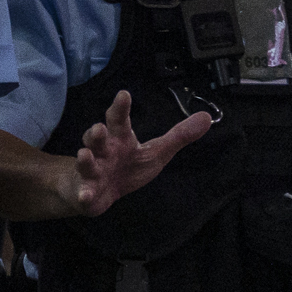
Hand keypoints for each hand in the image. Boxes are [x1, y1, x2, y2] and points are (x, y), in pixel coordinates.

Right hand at [70, 89, 212, 219]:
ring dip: (85, 160)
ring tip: (84, 155)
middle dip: (95, 133)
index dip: (121, 107)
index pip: (119, 119)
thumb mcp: (157, 151)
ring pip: (86, 163)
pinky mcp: (87, 191)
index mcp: (120, 138)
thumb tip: (207, 117)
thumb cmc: (128, 166)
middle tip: (98, 128)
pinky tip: (85, 196)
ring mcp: (92, 171)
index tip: (124, 95)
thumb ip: (179, 136)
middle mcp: (103, 151)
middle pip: (97, 138)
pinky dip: (84, 194)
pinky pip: (84, 192)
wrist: (99, 190)